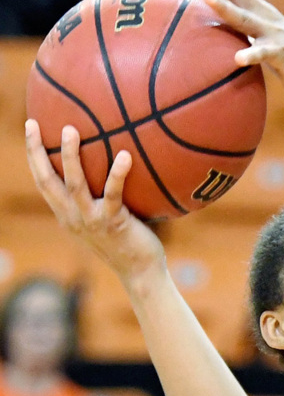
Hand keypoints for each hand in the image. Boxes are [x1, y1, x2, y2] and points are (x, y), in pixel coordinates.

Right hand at [24, 121, 165, 289]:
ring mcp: (91, 220)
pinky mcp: (113, 223)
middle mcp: (72, 217)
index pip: (43, 182)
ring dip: (69, 156)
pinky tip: (125, 155)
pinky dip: (117, 174)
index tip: (30, 128)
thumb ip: (98, 198)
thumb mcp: (104, 219)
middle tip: (32, 124)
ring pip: (74, 184)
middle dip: (36, 151)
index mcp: (66, 215)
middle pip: (47, 180)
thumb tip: (112, 161)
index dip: (33, 156)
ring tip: (70, 130)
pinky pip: (113, 194)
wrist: (140, 272)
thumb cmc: (128, 241)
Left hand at [183, 0, 283, 105]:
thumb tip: (221, 40)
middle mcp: (267, 18)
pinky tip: (239, 58)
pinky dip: (252, 54)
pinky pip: (266, 54)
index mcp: (261, 14)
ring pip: (246, 19)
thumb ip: (247, 38)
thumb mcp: (267, 46)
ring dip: (226, 7)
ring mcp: (276, 35)